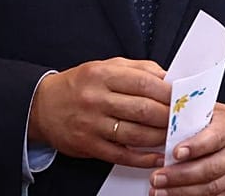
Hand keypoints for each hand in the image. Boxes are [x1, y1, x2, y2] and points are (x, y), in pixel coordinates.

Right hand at [28, 58, 170, 167]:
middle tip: (182, 119)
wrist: (42, 106)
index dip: (167, 92)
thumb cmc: (79, 85)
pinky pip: (121, 154)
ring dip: (159, 137)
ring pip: (135, 133)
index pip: (144, 82)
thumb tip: (168, 78)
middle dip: (168, 116)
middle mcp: (96, 98)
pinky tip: (156, 156)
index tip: (182, 97)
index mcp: (102, 74)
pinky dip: (143, 158)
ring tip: (173, 136)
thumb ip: (137, 69)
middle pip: (142, 109)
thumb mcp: (105, 66)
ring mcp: (92, 123)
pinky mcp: (88, 145)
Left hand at [150, 104, 224, 195]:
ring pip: (210, 188)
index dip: (195, 146)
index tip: (176, 152)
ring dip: (182, 191)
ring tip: (159, 191)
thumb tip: (163, 110)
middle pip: (209, 168)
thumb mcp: (216, 111)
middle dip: (180, 175)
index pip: (214, 138)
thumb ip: (193, 114)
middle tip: (157, 177)